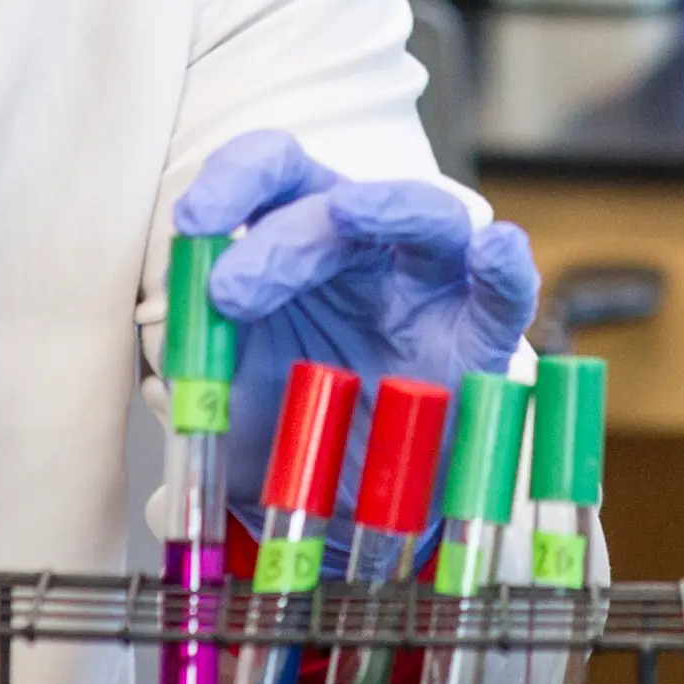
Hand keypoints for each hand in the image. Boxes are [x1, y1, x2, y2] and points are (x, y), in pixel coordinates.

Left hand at [175, 131, 539, 504]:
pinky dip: (506, 267)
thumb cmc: (286, 425)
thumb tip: (177, 314)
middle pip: (336, 197)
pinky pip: (506, 294)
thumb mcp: (225, 386)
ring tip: (348, 212)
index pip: (275, 173)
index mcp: (299, 240)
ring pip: (431, 216)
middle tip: (228, 296)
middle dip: (279, 238)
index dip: (233, 180)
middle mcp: (368, 250)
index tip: (191, 224)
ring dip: (391, 205)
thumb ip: (202, 346)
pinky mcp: (478, 342)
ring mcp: (429, 290)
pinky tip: (493, 250)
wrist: (338, 510)